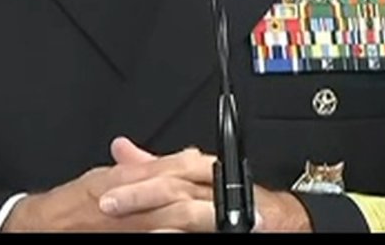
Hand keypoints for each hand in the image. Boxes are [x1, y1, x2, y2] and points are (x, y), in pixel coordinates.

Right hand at [0, 137, 213, 231]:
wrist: (42, 225)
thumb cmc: (73, 203)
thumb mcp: (109, 177)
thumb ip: (147, 167)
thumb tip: (186, 157)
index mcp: (130, 176)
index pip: (177, 167)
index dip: (208, 171)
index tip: (231, 177)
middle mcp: (132, 198)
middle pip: (182, 193)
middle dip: (217, 203)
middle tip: (249, 213)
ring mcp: (132, 223)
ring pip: (175, 218)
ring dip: (204, 223)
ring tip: (232, 228)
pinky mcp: (128, 239)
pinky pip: (160, 238)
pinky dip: (175, 237)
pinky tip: (192, 238)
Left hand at [97, 139, 311, 232]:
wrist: (279, 221)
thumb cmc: (233, 201)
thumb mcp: (189, 178)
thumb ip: (155, 166)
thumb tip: (121, 148)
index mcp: (202, 173)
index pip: (168, 170)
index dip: (136, 181)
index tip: (106, 190)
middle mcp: (213, 190)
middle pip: (175, 187)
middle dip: (140, 197)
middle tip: (109, 205)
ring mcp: (223, 211)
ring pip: (188, 212)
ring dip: (157, 217)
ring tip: (129, 224)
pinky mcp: (229, 227)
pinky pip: (205, 229)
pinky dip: (181, 234)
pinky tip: (162, 236)